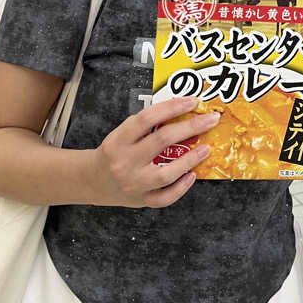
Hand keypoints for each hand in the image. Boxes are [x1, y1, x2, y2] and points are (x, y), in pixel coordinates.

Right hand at [90, 96, 217, 207]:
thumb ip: (145, 125)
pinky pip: (165, 197)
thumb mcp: (120, 134)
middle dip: (191, 127)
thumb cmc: (112, 153)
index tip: (192, 101)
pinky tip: (192, 175)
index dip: (171, 107)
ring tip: (206, 149)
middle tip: (210, 120)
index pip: (146, 118)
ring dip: (190, 160)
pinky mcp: (140, 200)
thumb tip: (180, 111)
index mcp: (118, 140)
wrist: (91, 181)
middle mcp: (125, 161)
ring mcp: (133, 183)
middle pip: (162, 141)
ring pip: (166, 173)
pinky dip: (181, 187)